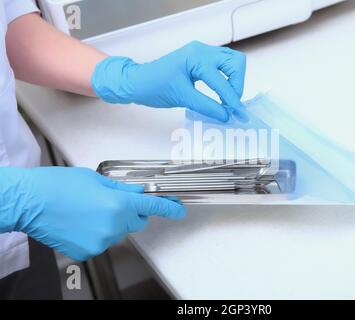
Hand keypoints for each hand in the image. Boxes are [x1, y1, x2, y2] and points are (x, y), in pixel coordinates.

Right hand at [0, 167, 184, 260]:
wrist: (29, 202)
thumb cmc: (57, 186)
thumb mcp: (95, 179)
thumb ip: (121, 189)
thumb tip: (137, 192)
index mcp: (118, 204)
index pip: (152, 208)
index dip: (169, 208)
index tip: (178, 210)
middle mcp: (113, 225)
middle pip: (137, 222)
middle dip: (132, 212)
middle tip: (113, 202)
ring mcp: (101, 241)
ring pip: (120, 232)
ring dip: (113, 222)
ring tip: (90, 211)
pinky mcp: (88, 251)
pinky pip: (103, 241)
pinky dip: (98, 233)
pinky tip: (82, 222)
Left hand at [91, 41, 246, 121]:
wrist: (137, 82)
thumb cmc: (154, 86)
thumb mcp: (182, 98)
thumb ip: (207, 106)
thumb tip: (226, 116)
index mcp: (196, 57)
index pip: (221, 81)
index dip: (231, 100)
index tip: (238, 114)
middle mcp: (202, 51)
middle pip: (235, 62)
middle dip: (237, 85)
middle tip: (232, 104)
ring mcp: (202, 53)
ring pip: (232, 62)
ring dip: (234, 81)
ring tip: (229, 100)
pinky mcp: (201, 60)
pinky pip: (223, 66)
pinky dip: (227, 79)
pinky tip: (222, 94)